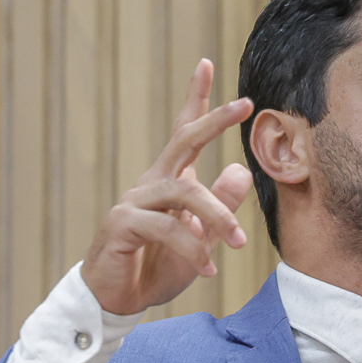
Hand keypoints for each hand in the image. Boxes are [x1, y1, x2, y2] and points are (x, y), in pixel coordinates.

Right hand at [82, 59, 255, 315]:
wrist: (117, 299)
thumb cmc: (156, 266)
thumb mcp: (199, 239)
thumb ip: (218, 207)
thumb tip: (240, 171)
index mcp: (167, 182)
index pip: (183, 133)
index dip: (195, 100)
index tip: (207, 64)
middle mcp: (149, 184)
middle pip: (182, 141)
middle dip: (214, 119)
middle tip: (244, 104)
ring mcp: (133, 201)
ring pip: (184, 193)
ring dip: (217, 217)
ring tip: (238, 244)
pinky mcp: (122, 224)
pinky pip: (166, 228)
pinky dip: (192, 249)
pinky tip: (208, 270)